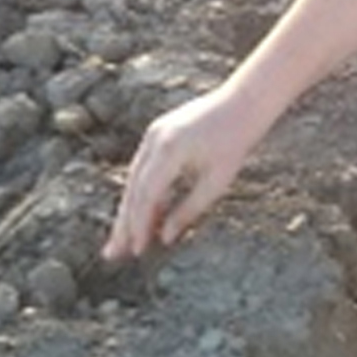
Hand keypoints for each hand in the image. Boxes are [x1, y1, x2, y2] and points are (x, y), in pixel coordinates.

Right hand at [103, 83, 265, 259]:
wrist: (243, 103)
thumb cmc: (236, 143)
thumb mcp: (217, 182)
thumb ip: (189, 209)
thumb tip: (166, 237)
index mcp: (170, 150)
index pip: (147, 195)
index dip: (139, 225)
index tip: (137, 250)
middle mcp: (155, 140)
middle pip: (133, 189)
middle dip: (123, 223)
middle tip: (113, 254)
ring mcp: (152, 134)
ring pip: (134, 180)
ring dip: (128, 211)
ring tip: (122, 241)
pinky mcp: (156, 134)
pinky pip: (143, 168)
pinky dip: (142, 193)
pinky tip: (144, 217)